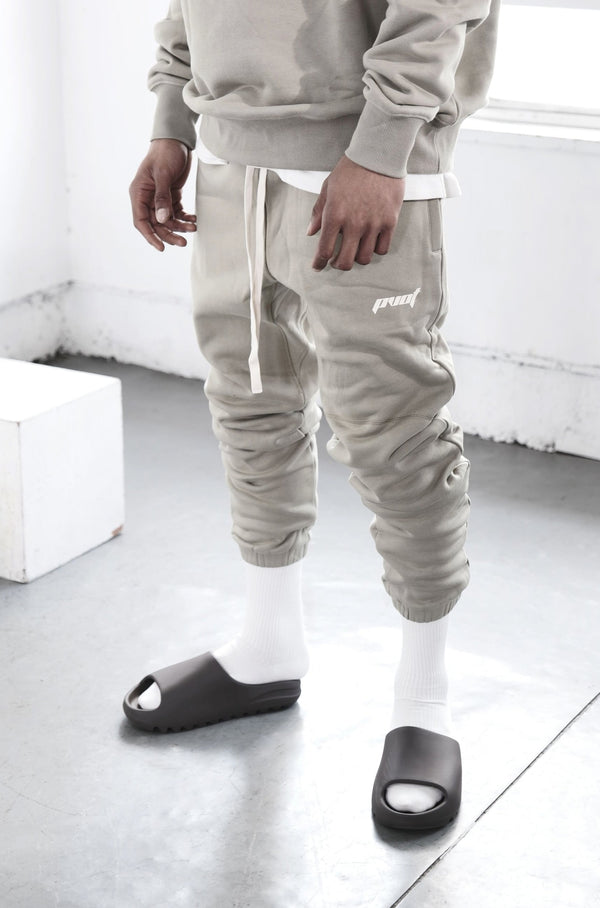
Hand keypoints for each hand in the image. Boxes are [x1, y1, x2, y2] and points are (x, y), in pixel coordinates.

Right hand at [129, 138, 196, 250]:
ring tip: (193, 228)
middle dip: (169, 234)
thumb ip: (162, 198)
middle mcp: (147, 198)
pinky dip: (184, 217)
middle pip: (156, 224)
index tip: (161, 247)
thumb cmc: (165, 153)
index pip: (141, 221)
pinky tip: (193, 219)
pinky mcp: (170, 196)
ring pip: (167, 220)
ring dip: (180, 226)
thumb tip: (162, 220)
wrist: (176, 140)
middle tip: (183, 242)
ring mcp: (159, 198)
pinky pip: (176, 212)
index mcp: (139, 193)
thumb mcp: (163, 175)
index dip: (150, 236)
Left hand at [306, 155, 404, 270]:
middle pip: (345, 262)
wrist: (378, 155)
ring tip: (356, 250)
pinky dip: (375, 249)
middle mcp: (354, 224)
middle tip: (337, 260)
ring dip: (357, 258)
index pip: (324, 250)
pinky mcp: (390, 222)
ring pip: (364, 258)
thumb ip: (318, 212)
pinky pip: (382, 248)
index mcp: (334, 215)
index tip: (318, 266)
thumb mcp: (328, 188)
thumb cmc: (351, 170)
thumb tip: (311, 232)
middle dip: (338, 265)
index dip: (319, 263)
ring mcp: (373, 224)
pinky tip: (371, 242)